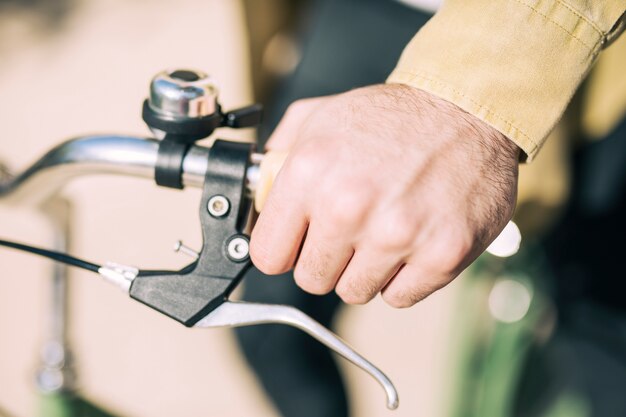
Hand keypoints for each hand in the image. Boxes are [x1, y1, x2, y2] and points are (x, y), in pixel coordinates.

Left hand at [250, 84, 519, 306]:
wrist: (468, 108)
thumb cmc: (393, 117)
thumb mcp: (320, 116)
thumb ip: (278, 156)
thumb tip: (258, 194)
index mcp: (310, 172)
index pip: (267, 255)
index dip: (282, 250)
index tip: (296, 243)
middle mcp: (349, 206)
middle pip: (311, 279)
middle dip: (325, 259)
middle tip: (348, 231)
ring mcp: (397, 234)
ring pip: (355, 291)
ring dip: (365, 269)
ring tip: (383, 230)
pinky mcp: (441, 255)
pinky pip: (400, 296)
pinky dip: (402, 277)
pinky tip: (410, 242)